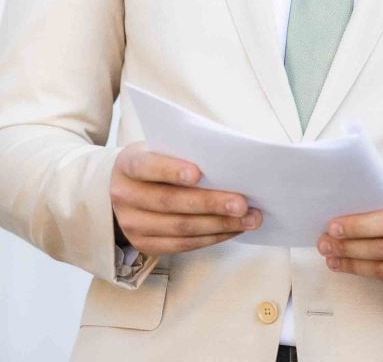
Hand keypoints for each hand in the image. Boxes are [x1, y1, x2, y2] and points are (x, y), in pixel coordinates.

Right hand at [110, 142, 260, 255]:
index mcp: (128, 165)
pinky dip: (212, 237)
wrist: (121, 189)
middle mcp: (125, 196)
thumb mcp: (158, 148)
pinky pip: (182, 244)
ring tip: (249, 218)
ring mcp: (132, 224)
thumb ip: (182, 151)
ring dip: (219, 224)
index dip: (171, 170)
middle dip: (210, 203)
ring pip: (180, 227)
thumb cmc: (153, 161)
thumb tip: (226, 162)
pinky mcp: (145, 245)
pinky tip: (234, 229)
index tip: (197, 173)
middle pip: (170, 202)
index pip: (147, 166)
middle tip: (242, 203)